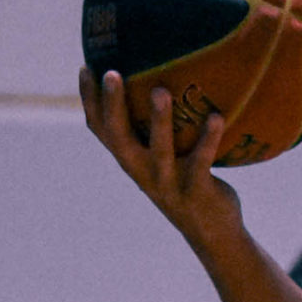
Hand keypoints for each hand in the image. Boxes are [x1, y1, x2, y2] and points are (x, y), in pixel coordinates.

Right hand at [80, 68, 243, 250]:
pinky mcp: (195, 190)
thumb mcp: (167, 158)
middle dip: (112, 105)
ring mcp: (168, 183)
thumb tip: (167, 81)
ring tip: (161, 91)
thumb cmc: (190, 183)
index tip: (86, 68)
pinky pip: (201, 161)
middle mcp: (142, 172)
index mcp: (132, 161)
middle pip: (119, 138)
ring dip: (159, 121)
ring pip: (159, 150)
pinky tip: (216, 116)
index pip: (101, 130)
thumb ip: (161, 130)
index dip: (89, 101)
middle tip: (111, 73)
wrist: (213, 233)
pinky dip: (209, 138)